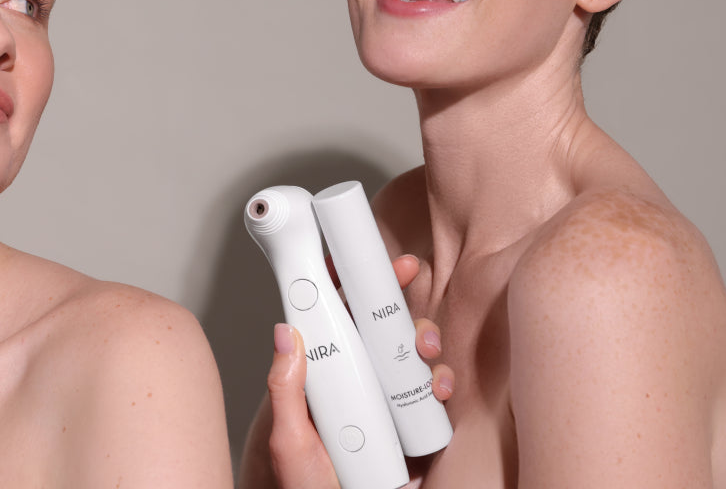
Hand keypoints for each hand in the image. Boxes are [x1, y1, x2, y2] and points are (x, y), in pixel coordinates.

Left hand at [241, 255, 452, 488]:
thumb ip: (285, 390)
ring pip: (411, 354)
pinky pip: (433, 393)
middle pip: (380, 327)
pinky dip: (442, 383)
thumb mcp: (289, 440)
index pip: (336, 319)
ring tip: (424, 352)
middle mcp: (357, 381)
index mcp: (325, 375)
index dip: (353, 285)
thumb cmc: (308, 487)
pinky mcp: (413, 424)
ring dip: (424, 341)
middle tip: (407, 287)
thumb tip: (284, 333)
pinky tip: (438, 390)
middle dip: (398, 302)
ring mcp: (386, 401)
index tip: (366, 259)